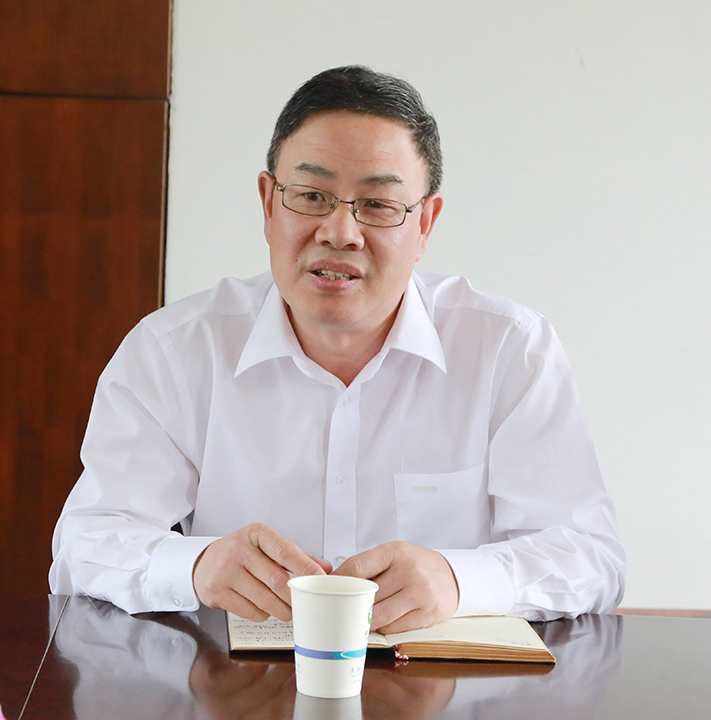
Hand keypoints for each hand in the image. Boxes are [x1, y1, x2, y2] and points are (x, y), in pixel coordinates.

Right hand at [193, 523, 331, 620]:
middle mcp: (239, 549)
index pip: (285, 551)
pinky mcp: (217, 591)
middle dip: (294, 596)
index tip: (320, 579)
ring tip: (288, 611)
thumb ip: (296, 556)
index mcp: (256, 534)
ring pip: (264, 599)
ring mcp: (226, 571)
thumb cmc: (242, 553)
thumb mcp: (266, 546)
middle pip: (276, 579)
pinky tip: (265, 609)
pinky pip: (249, 611)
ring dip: (281, 609)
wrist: (204, 562)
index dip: (305, 567)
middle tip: (305, 604)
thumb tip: (324, 568)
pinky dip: (263, 614)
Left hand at [333, 542, 458, 632]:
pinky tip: (380, 623)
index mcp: (395, 552)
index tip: (328, 590)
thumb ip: (368, 566)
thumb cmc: (415, 565)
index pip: (357, 567)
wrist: (451, 576)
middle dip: (350, 605)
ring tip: (358, 619)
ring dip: (365, 620)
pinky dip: (383, 628)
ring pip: (379, 616)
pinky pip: (395, 628)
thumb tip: (335, 582)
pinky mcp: (428, 614)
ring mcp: (420, 594)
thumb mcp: (394, 555)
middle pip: (367, 595)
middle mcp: (409, 571)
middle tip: (338, 609)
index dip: (339, 581)